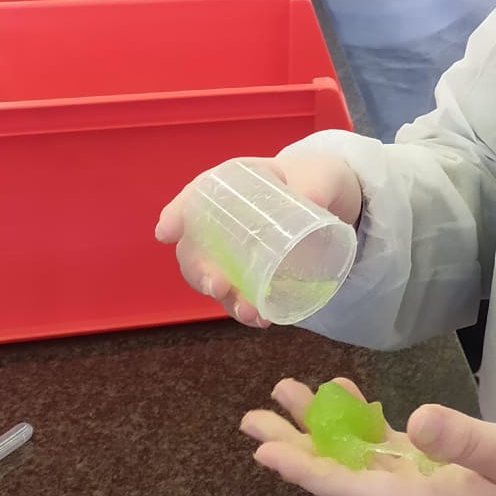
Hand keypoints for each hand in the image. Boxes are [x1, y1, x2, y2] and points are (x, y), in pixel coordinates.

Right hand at [153, 154, 360, 327]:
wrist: (329, 199)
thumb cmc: (313, 179)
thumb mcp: (318, 176)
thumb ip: (315, 186)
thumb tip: (314, 202)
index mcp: (231, 187)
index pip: (193, 198)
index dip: (175, 215)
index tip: (166, 233)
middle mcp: (223, 222)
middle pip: (195, 249)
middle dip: (200, 272)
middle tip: (218, 286)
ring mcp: (235, 253)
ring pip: (214, 279)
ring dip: (226, 299)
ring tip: (249, 312)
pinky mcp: (252, 275)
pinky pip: (240, 295)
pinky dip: (246, 309)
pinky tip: (263, 319)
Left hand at [242, 378, 495, 495]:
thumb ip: (464, 437)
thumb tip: (418, 418)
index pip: (354, 490)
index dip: (309, 469)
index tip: (266, 453)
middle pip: (343, 475)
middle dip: (298, 447)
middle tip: (252, 418)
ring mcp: (422, 483)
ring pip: (357, 457)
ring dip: (321, 428)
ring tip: (282, 396)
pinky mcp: (435, 465)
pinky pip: (383, 446)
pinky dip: (358, 420)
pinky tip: (340, 393)